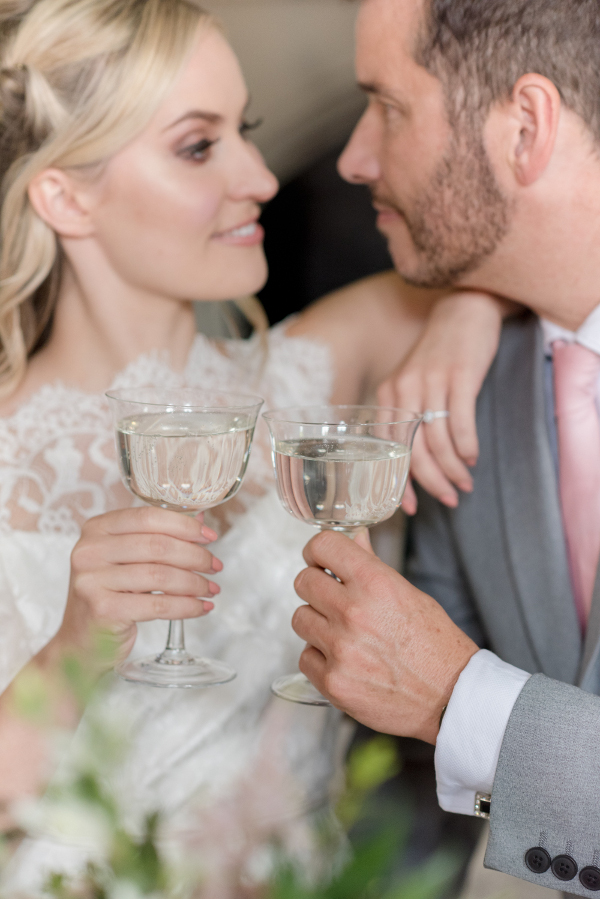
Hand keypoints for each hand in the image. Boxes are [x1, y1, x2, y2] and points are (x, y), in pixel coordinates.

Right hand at [49, 507, 221, 668]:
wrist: (82, 642)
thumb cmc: (110, 596)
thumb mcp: (127, 560)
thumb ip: (158, 538)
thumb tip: (201, 521)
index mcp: (96, 529)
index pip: (148, 517)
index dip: (185, 526)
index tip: (210, 537)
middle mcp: (89, 551)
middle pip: (158, 546)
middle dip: (195, 556)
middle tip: (215, 566)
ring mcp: (92, 580)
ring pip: (161, 576)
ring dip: (194, 583)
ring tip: (211, 589)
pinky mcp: (103, 609)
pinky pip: (158, 606)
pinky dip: (186, 606)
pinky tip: (200, 607)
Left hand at [292, 531, 477, 743]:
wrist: (450, 697)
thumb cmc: (435, 645)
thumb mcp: (409, 594)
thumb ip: (373, 565)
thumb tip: (354, 537)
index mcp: (375, 583)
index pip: (323, 546)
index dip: (317, 550)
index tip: (319, 559)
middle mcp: (353, 612)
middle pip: (303, 581)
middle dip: (316, 585)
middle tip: (331, 597)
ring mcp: (340, 648)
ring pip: (300, 618)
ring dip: (317, 622)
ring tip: (343, 632)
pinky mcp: (332, 681)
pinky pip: (305, 657)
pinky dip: (320, 657)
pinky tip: (343, 659)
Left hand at [378, 292, 512, 512]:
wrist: (463, 310)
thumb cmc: (441, 354)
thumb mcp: (415, 382)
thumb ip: (410, 416)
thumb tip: (418, 463)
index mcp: (388, 394)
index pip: (388, 449)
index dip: (400, 482)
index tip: (410, 507)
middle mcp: (403, 389)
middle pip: (414, 451)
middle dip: (432, 482)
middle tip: (450, 499)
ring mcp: (430, 382)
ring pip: (438, 441)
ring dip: (453, 468)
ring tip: (466, 483)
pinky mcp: (458, 376)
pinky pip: (460, 422)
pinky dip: (466, 446)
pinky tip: (472, 458)